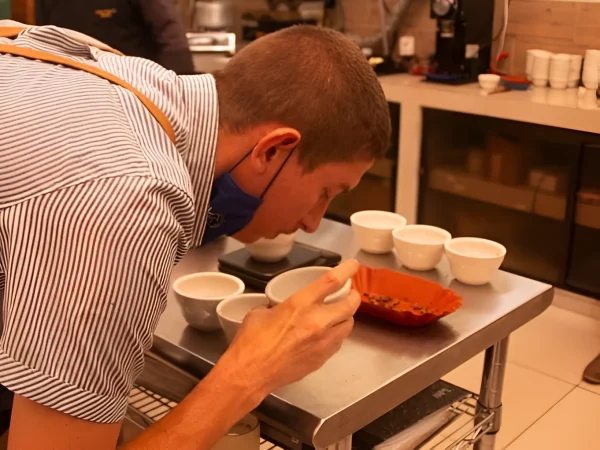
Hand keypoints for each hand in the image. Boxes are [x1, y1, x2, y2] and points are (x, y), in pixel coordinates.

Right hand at [217, 259, 360, 400]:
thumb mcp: (259, 312)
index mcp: (301, 304)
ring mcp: (323, 342)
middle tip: (350, 293)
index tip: (353, 265)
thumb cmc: (251, 341)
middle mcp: (317, 321)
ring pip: (348, 325)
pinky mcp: (322, 359)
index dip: (346, 270)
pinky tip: (328, 334)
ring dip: (346, 317)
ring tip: (339, 315)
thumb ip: (276, 306)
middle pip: (350, 304)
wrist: (251, 374)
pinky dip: (337, 334)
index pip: (332, 281)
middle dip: (353, 297)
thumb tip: (278, 308)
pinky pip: (338, 342)